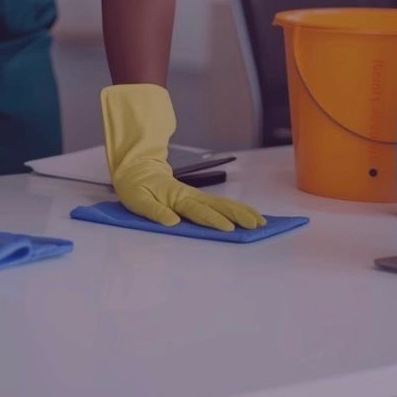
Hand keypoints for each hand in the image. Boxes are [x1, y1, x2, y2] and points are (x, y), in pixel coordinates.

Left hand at [101, 84, 264, 230]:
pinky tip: (249, 215)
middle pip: (217, 205)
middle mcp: (190, 196)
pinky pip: (219, 204)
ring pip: (222, 204)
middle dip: (237, 215)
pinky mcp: (197, 198)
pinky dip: (237, 209)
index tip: (228, 228)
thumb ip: (154, 211)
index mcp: (176, 197)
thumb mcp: (137, 199)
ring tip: (260, 222)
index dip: (212, 220)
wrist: (137, 169)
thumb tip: (172, 222)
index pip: (197, 211)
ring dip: (242, 212)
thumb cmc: (136, 186)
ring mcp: (195, 196)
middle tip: (255, 225)